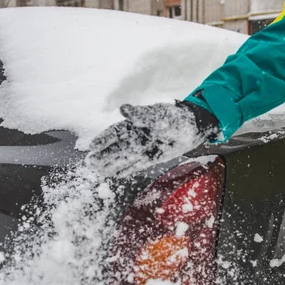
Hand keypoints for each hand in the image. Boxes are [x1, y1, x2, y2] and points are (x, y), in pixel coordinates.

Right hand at [85, 101, 218, 176]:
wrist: (195, 128)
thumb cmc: (176, 118)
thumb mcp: (159, 116)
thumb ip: (141, 115)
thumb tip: (122, 109)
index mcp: (137, 123)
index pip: (116, 132)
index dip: (104, 139)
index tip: (92, 147)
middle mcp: (138, 136)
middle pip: (118, 147)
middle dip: (104, 155)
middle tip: (90, 163)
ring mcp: (145, 147)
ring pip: (125, 157)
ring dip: (112, 164)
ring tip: (98, 171)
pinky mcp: (153, 158)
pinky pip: (136, 165)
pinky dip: (126, 170)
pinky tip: (116, 175)